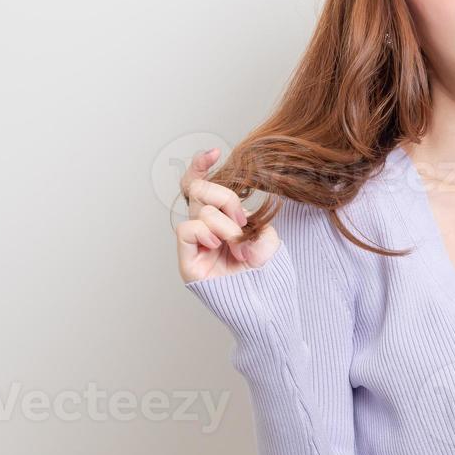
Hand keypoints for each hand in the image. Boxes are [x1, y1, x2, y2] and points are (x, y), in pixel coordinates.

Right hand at [175, 147, 281, 282]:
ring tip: (237, 245)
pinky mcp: (187, 261)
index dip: (201, 166)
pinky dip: (206, 233)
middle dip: (224, 196)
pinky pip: (187, 229)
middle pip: (199, 190)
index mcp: (222, 218)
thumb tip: (231, 219)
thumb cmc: (266, 272)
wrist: (265, 302)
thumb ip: (251, 220)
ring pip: (200, 209)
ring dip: (225, 225)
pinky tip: (219, 246)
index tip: (213, 152)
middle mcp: (205, 228)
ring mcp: (195, 244)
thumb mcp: (267, 237)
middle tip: (241, 220)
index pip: (201, 186)